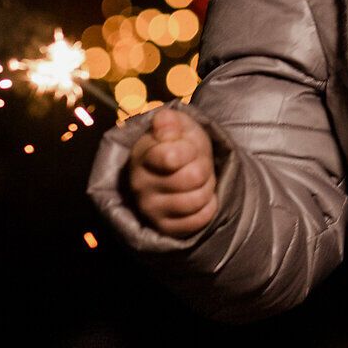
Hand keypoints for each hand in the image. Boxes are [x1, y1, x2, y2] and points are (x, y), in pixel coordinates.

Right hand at [126, 108, 218, 236]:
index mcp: (142, 155)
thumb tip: (163, 120)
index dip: (191, 149)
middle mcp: (139, 184)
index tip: (188, 148)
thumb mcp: (179, 126)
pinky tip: (196, 198)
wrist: (178, 173)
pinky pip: (199, 219)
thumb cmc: (180, 145)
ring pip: (198, 199)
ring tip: (197, 181)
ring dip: (206, 187)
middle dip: (204, 168)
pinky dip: (208, 207)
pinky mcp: (163, 227)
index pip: (172, 156)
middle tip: (196, 165)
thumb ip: (170, 121)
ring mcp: (150, 209)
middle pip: (194, 177)